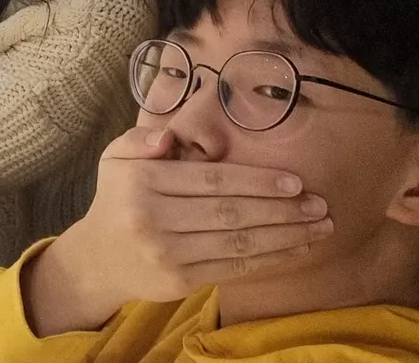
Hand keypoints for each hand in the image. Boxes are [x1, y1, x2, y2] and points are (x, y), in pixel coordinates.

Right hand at [22, 128, 334, 333]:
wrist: (98, 258)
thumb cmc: (119, 199)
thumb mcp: (116, 159)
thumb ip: (141, 139)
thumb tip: (168, 139)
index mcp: (142, 181)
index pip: (210, 180)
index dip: (256, 181)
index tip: (295, 181)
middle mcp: (152, 218)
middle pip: (230, 212)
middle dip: (281, 209)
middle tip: (319, 204)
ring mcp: (166, 253)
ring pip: (237, 242)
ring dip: (285, 235)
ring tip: (320, 227)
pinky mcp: (179, 280)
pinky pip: (233, 267)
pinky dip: (270, 259)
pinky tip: (297, 249)